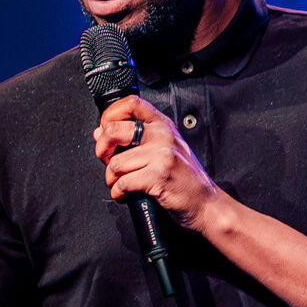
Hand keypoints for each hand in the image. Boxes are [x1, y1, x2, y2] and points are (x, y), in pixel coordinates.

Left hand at [93, 97, 220, 235]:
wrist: (205, 203)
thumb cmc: (184, 179)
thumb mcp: (163, 150)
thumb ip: (134, 139)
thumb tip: (101, 132)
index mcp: (163, 125)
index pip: (131, 103)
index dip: (110, 114)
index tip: (105, 130)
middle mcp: (163, 135)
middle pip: (114, 130)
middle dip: (102, 150)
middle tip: (107, 161)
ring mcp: (162, 155)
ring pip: (116, 162)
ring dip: (111, 179)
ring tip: (120, 185)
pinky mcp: (158, 176)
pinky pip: (123, 182)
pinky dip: (119, 192)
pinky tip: (125, 195)